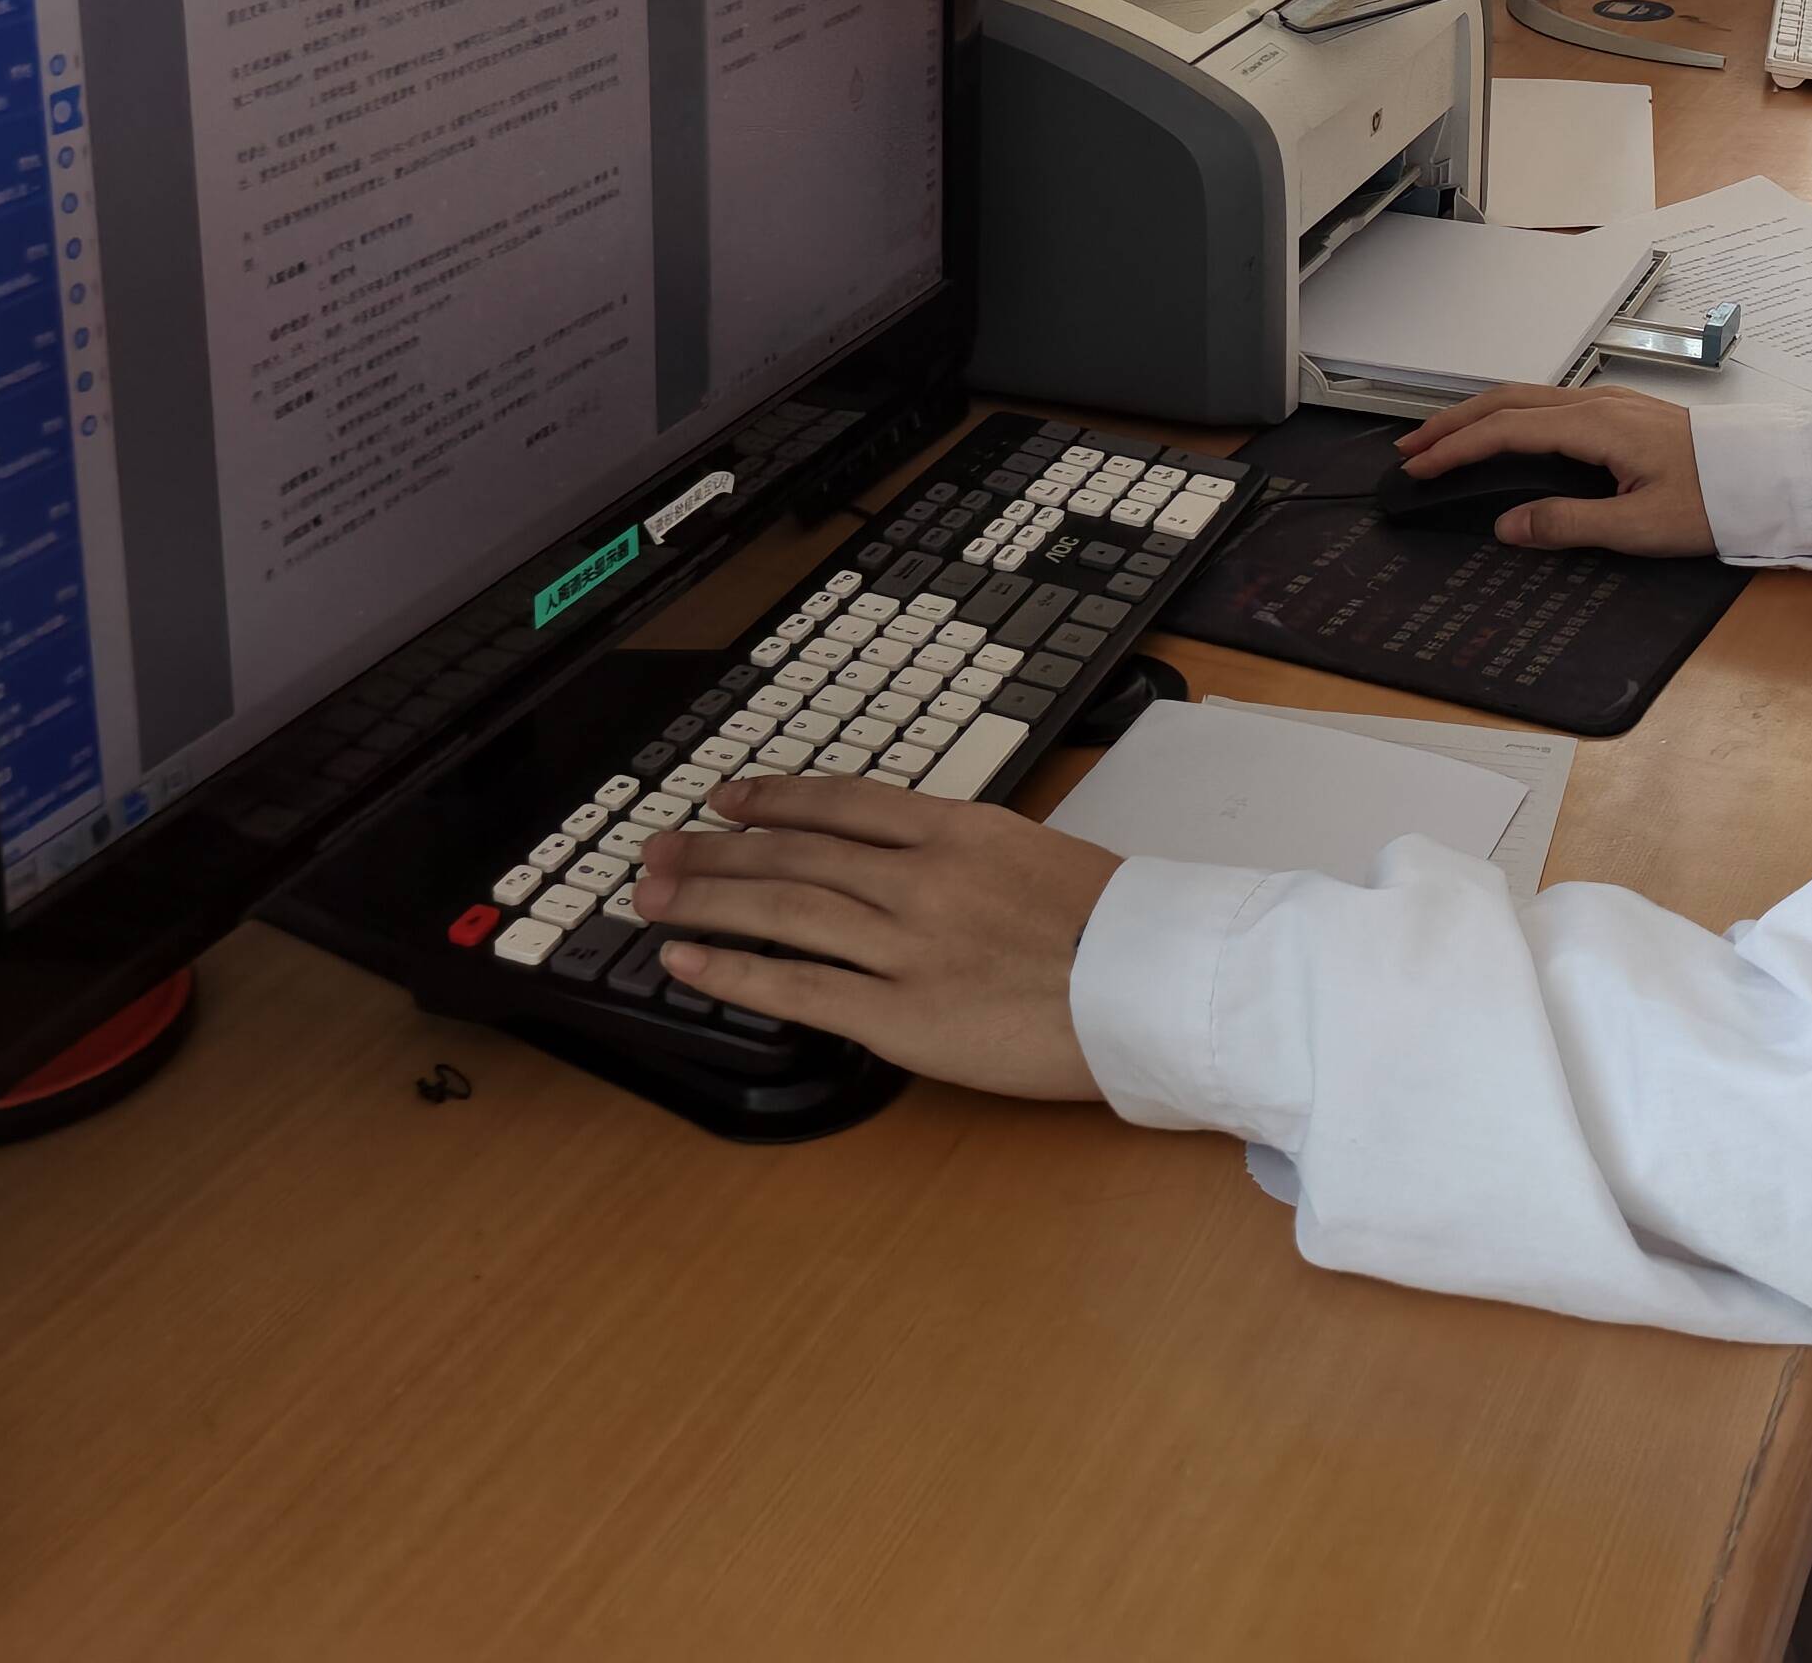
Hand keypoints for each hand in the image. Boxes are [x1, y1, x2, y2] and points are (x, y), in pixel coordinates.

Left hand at [635, 779, 1122, 1099]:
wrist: (1159, 985)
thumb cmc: (1120, 930)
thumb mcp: (1039, 859)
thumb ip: (970, 857)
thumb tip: (912, 860)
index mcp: (959, 831)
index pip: (841, 801)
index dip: (772, 796)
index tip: (726, 798)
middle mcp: (922, 878)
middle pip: (792, 850)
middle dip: (713, 849)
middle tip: (655, 849)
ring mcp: (908, 945)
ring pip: (781, 907)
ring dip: (705, 900)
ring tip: (652, 898)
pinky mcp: (902, 1014)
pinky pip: (799, 987)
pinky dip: (733, 972)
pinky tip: (688, 963)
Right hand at [1395, 382, 1714, 555]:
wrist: (1769, 477)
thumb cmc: (1715, 500)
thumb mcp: (1639, 526)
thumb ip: (1567, 524)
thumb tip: (1509, 525)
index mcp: (1596, 425)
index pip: (1506, 431)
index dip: (1457, 449)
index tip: (1419, 469)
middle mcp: (1598, 404)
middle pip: (1506, 401)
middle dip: (1453, 423)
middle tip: (1411, 450)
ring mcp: (1610, 403)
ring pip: (1526, 398)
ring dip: (1478, 416)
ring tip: (1443, 441)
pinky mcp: (1622, 413)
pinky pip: (1548, 405)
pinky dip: (1509, 417)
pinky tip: (1502, 436)